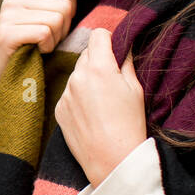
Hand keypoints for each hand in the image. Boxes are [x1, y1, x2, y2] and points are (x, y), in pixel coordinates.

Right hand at [0, 0, 78, 111]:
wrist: (0, 77)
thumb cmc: (30, 47)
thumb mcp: (43, 18)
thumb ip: (58, 1)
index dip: (70, 11)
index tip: (55, 26)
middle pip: (65, 6)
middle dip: (63, 28)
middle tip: (46, 40)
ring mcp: (8, 14)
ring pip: (57, 19)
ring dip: (55, 39)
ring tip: (40, 46)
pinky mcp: (7, 33)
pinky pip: (44, 33)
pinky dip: (46, 47)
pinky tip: (35, 52)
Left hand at [54, 27, 147, 187]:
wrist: (112, 160)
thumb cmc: (129, 124)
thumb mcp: (136, 89)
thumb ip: (126, 62)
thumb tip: (122, 46)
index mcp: (99, 67)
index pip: (98, 35)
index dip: (109, 40)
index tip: (115, 51)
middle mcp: (78, 76)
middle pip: (86, 53)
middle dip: (98, 60)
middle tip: (112, 80)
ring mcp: (65, 93)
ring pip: (77, 74)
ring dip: (87, 79)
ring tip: (103, 102)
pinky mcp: (59, 108)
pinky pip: (69, 93)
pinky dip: (78, 97)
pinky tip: (92, 114)